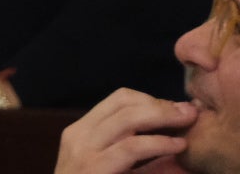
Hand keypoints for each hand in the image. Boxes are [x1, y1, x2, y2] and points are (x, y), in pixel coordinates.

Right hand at [54, 87, 193, 173]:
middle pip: (124, 101)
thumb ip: (134, 158)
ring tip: (187, 123)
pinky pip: (131, 147)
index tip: (175, 113)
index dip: (151, 101)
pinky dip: (159, 143)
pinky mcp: (95, 167)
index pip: (118, 100)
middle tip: (189, 112)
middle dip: (162, 104)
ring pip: (127, 117)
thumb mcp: (111, 171)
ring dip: (163, 116)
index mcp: (81, 133)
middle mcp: (78, 135)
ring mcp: (83, 150)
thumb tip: (175, 144)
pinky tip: (178, 146)